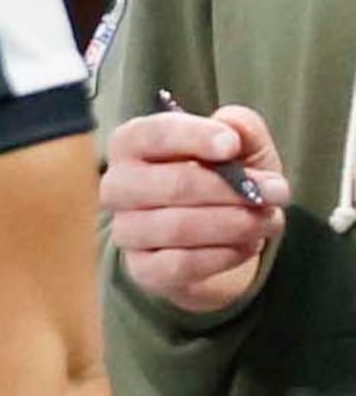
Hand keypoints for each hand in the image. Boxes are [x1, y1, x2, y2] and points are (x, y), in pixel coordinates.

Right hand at [104, 106, 288, 316]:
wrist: (213, 237)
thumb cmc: (221, 180)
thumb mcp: (240, 147)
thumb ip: (241, 128)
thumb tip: (232, 125)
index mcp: (131, 144)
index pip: (152, 134)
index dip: (194, 137)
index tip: (233, 146)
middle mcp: (118, 185)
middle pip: (172, 185)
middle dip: (233, 189)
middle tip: (278, 192)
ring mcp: (126, 230)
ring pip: (178, 227)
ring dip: (236, 224)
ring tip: (268, 220)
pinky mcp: (142, 269)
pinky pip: (181, 264)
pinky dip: (224, 255)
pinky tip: (247, 245)